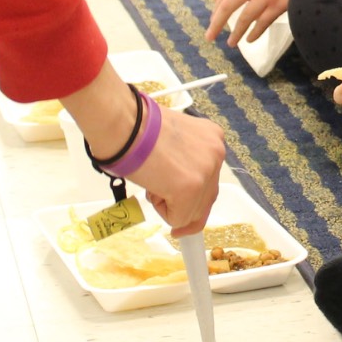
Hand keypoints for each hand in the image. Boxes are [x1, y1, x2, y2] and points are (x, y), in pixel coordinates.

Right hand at [64, 68, 225, 233]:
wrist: (124, 123)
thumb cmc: (137, 127)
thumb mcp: (171, 140)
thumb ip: (183, 160)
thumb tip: (179, 191)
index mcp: (212, 137)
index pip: (210, 179)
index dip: (194, 196)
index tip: (182, 205)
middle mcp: (216, 153)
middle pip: (206, 199)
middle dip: (184, 205)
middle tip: (161, 196)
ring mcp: (206, 171)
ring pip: (191, 212)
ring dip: (168, 203)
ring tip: (152, 177)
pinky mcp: (190, 189)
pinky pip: (178, 218)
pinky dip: (161, 210)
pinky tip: (151, 184)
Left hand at [206, 0, 312, 45]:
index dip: (217, 7)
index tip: (214, 18)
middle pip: (228, 5)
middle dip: (216, 23)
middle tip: (210, 36)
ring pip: (245, 18)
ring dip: (236, 33)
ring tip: (231, 43)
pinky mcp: (280, 4)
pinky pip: (263, 23)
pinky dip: (255, 33)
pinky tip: (250, 39)